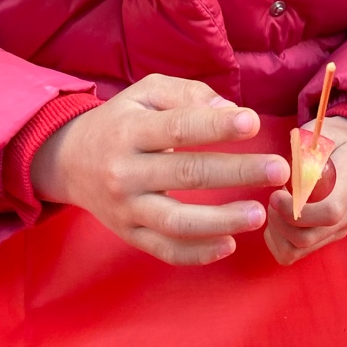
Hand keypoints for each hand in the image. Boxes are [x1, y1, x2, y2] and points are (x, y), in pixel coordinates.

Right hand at [30, 73, 289, 265]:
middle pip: (185, 174)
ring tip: (259, 214)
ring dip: (221, 220)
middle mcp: (125, 171)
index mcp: (130, 129)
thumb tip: (230, 110)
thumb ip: (188, 95)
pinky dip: (198, 253)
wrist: (68, 160)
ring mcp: (126, 208)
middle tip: (278, 169)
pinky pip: (165, 250)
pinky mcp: (129, 234)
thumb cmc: (121, 120)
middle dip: (236, 172)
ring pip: (176, 222)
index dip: (215, 126)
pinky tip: (229, 244)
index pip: (177, 127)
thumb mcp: (146, 93)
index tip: (253, 123)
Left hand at [264, 116, 346, 266]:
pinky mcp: (327, 238)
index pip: (329, 213)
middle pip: (309, 237)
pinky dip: (278, 240)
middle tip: (271, 199)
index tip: (275, 194)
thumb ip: (304, 151)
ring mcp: (339, 229)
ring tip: (274, 208)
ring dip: (277, 232)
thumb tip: (282, 170)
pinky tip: (277, 219)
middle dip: (279, 221)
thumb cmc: (333, 141)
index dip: (295, 210)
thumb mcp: (320, 135)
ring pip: (300, 250)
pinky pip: (296, 253)